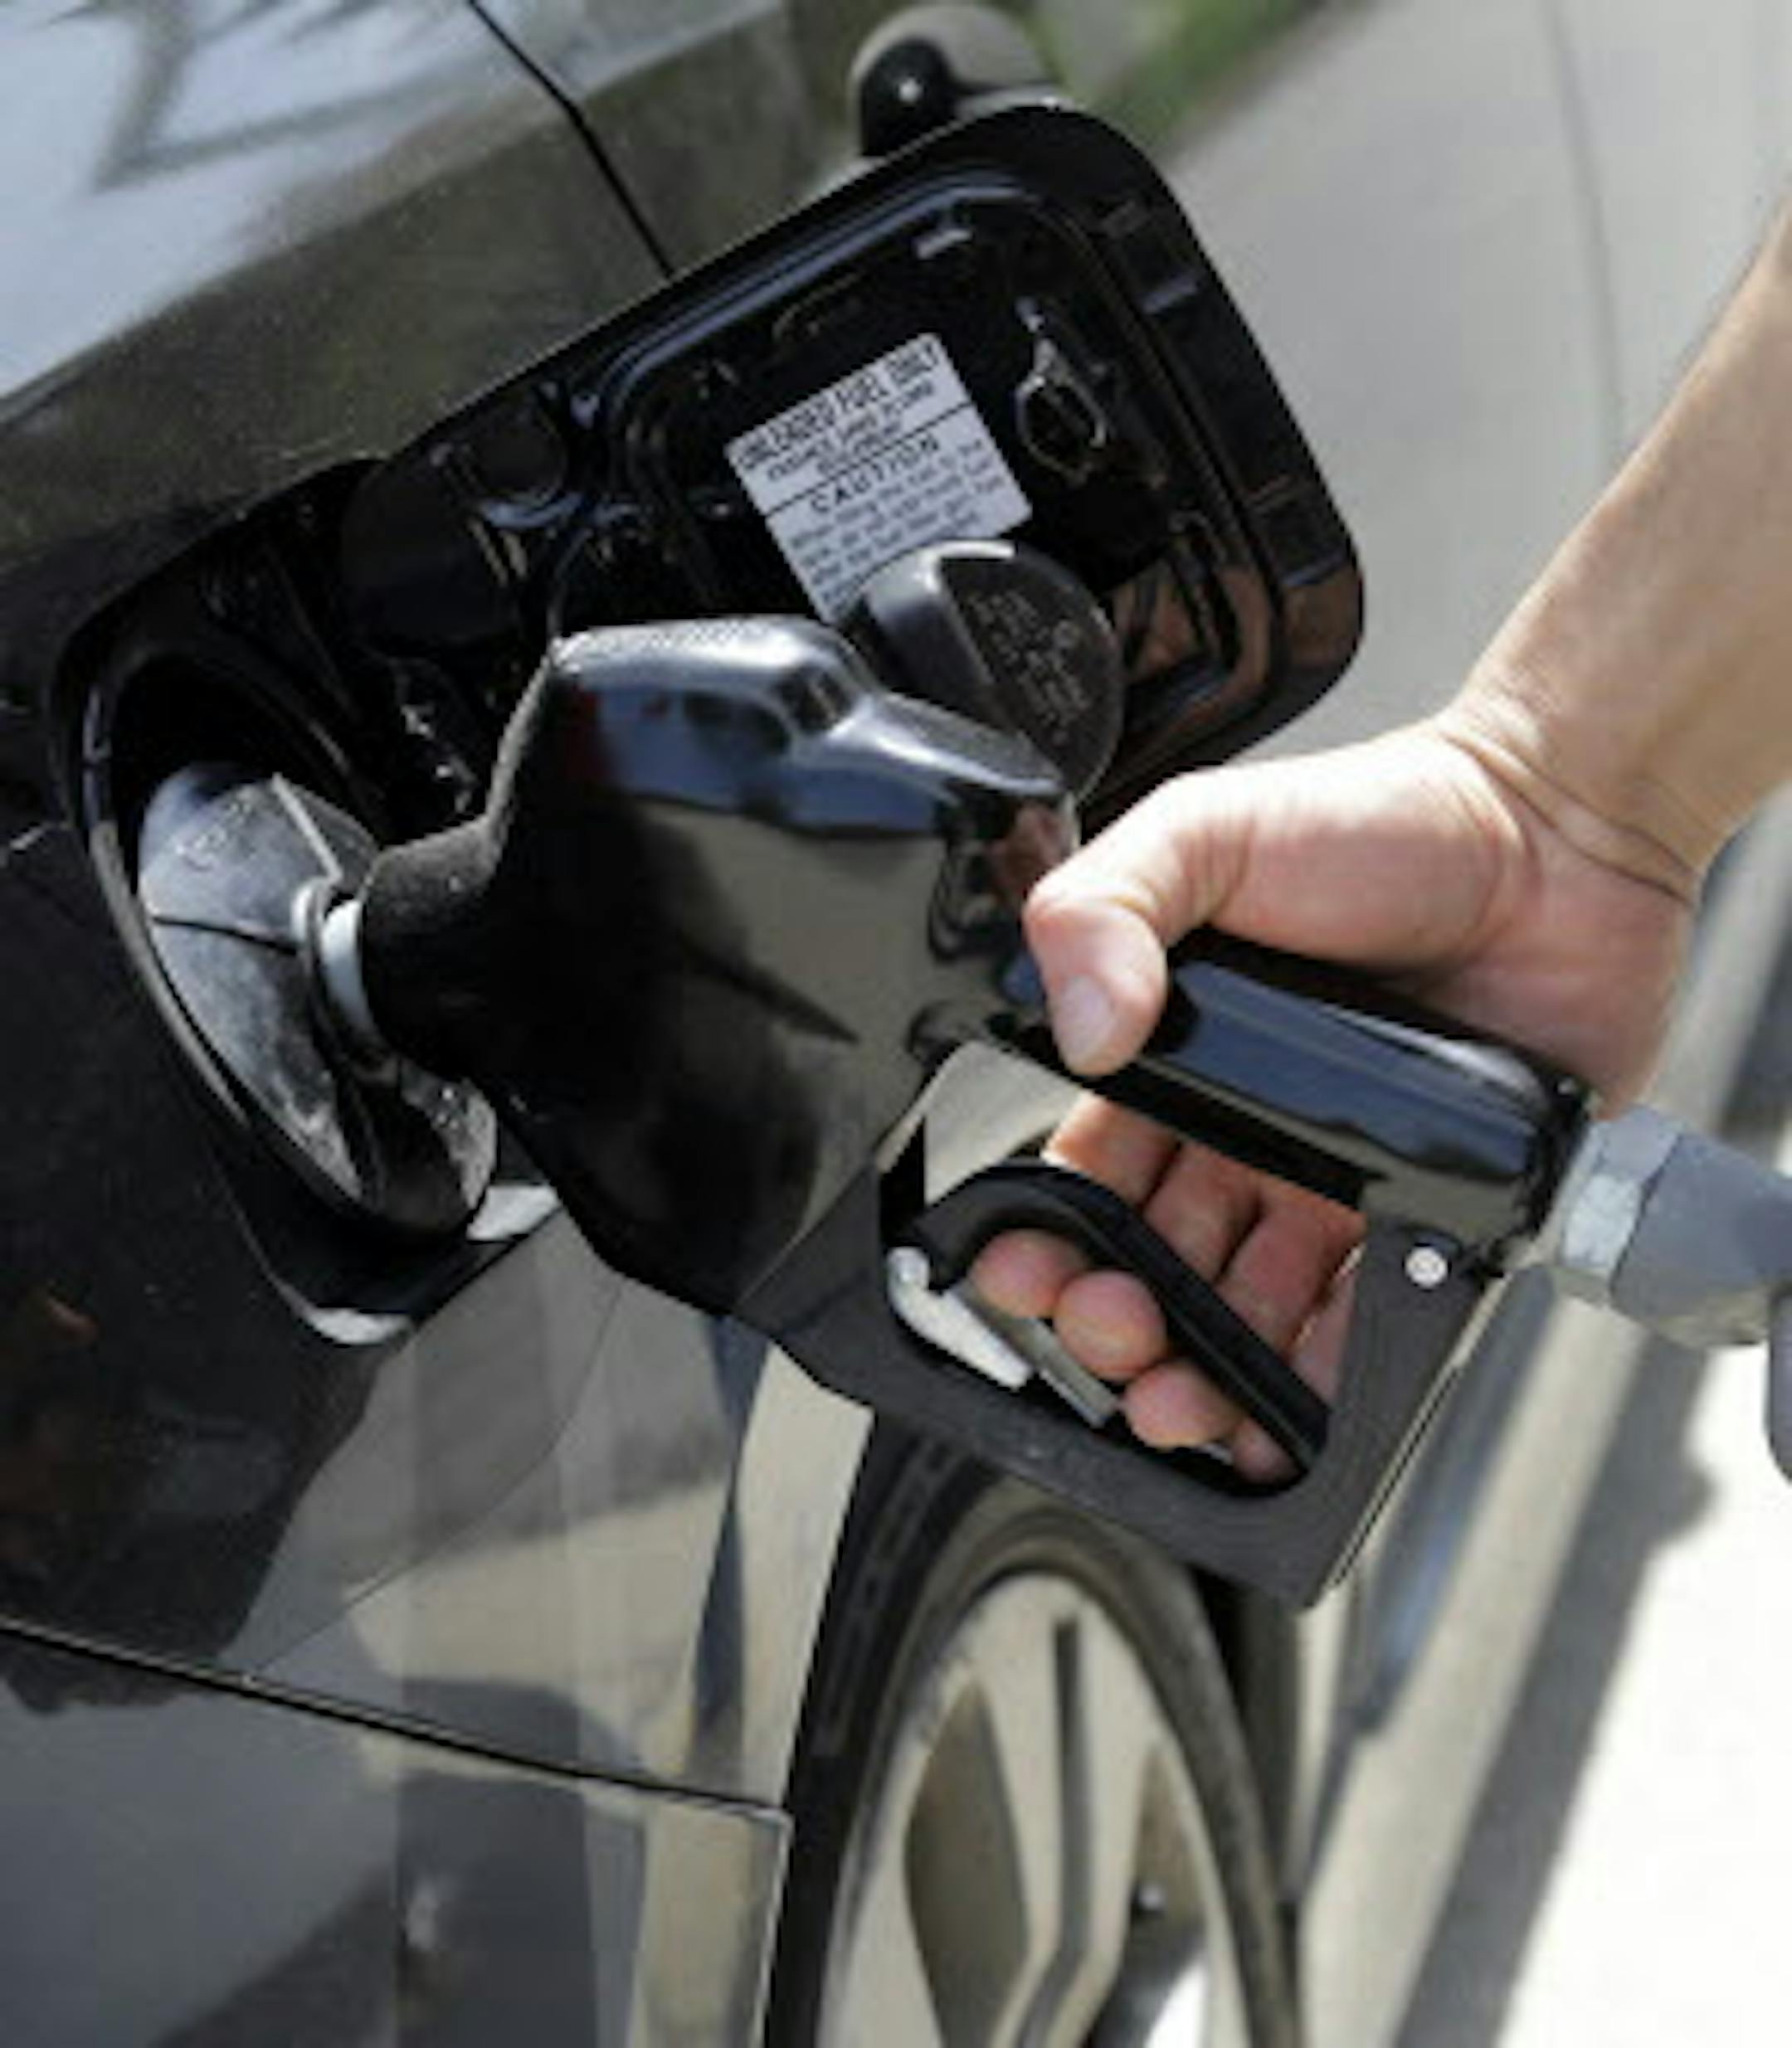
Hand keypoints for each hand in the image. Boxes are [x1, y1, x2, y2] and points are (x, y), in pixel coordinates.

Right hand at [972, 710, 1695, 1478]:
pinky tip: (1285, 1407)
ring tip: (1184, 1400)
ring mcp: (1341, 1177)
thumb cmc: (1386, 818)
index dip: (1048, 1234)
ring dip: (1203, 1372)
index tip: (1029, 1271)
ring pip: (1249, 1311)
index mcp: (1177, 1051)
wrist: (1564, 832)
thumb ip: (1103, 908)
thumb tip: (1079, 1030)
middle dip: (1116, 1320)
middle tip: (1115, 1334)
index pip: (1088, 1173)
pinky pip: (1369, 1322)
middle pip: (1159, 1260)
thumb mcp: (1204, 831)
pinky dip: (1322, 1380)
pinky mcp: (1436, 1212)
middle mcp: (1252, 1127)